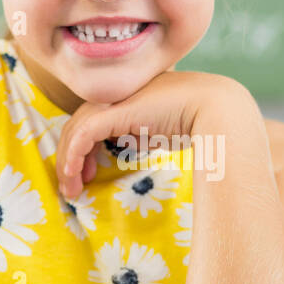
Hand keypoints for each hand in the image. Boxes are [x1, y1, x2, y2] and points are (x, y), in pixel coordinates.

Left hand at [55, 70, 242, 197]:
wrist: (216, 109)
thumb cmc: (198, 121)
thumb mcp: (160, 129)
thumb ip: (141, 134)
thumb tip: (132, 149)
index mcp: (127, 96)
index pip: (92, 120)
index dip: (83, 148)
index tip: (88, 174)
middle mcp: (117, 94)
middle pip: (78, 125)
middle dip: (70, 158)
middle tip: (72, 187)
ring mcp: (114, 100)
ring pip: (74, 130)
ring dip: (67, 162)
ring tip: (71, 190)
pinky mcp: (114, 111)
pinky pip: (82, 135)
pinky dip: (73, 156)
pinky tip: (74, 175)